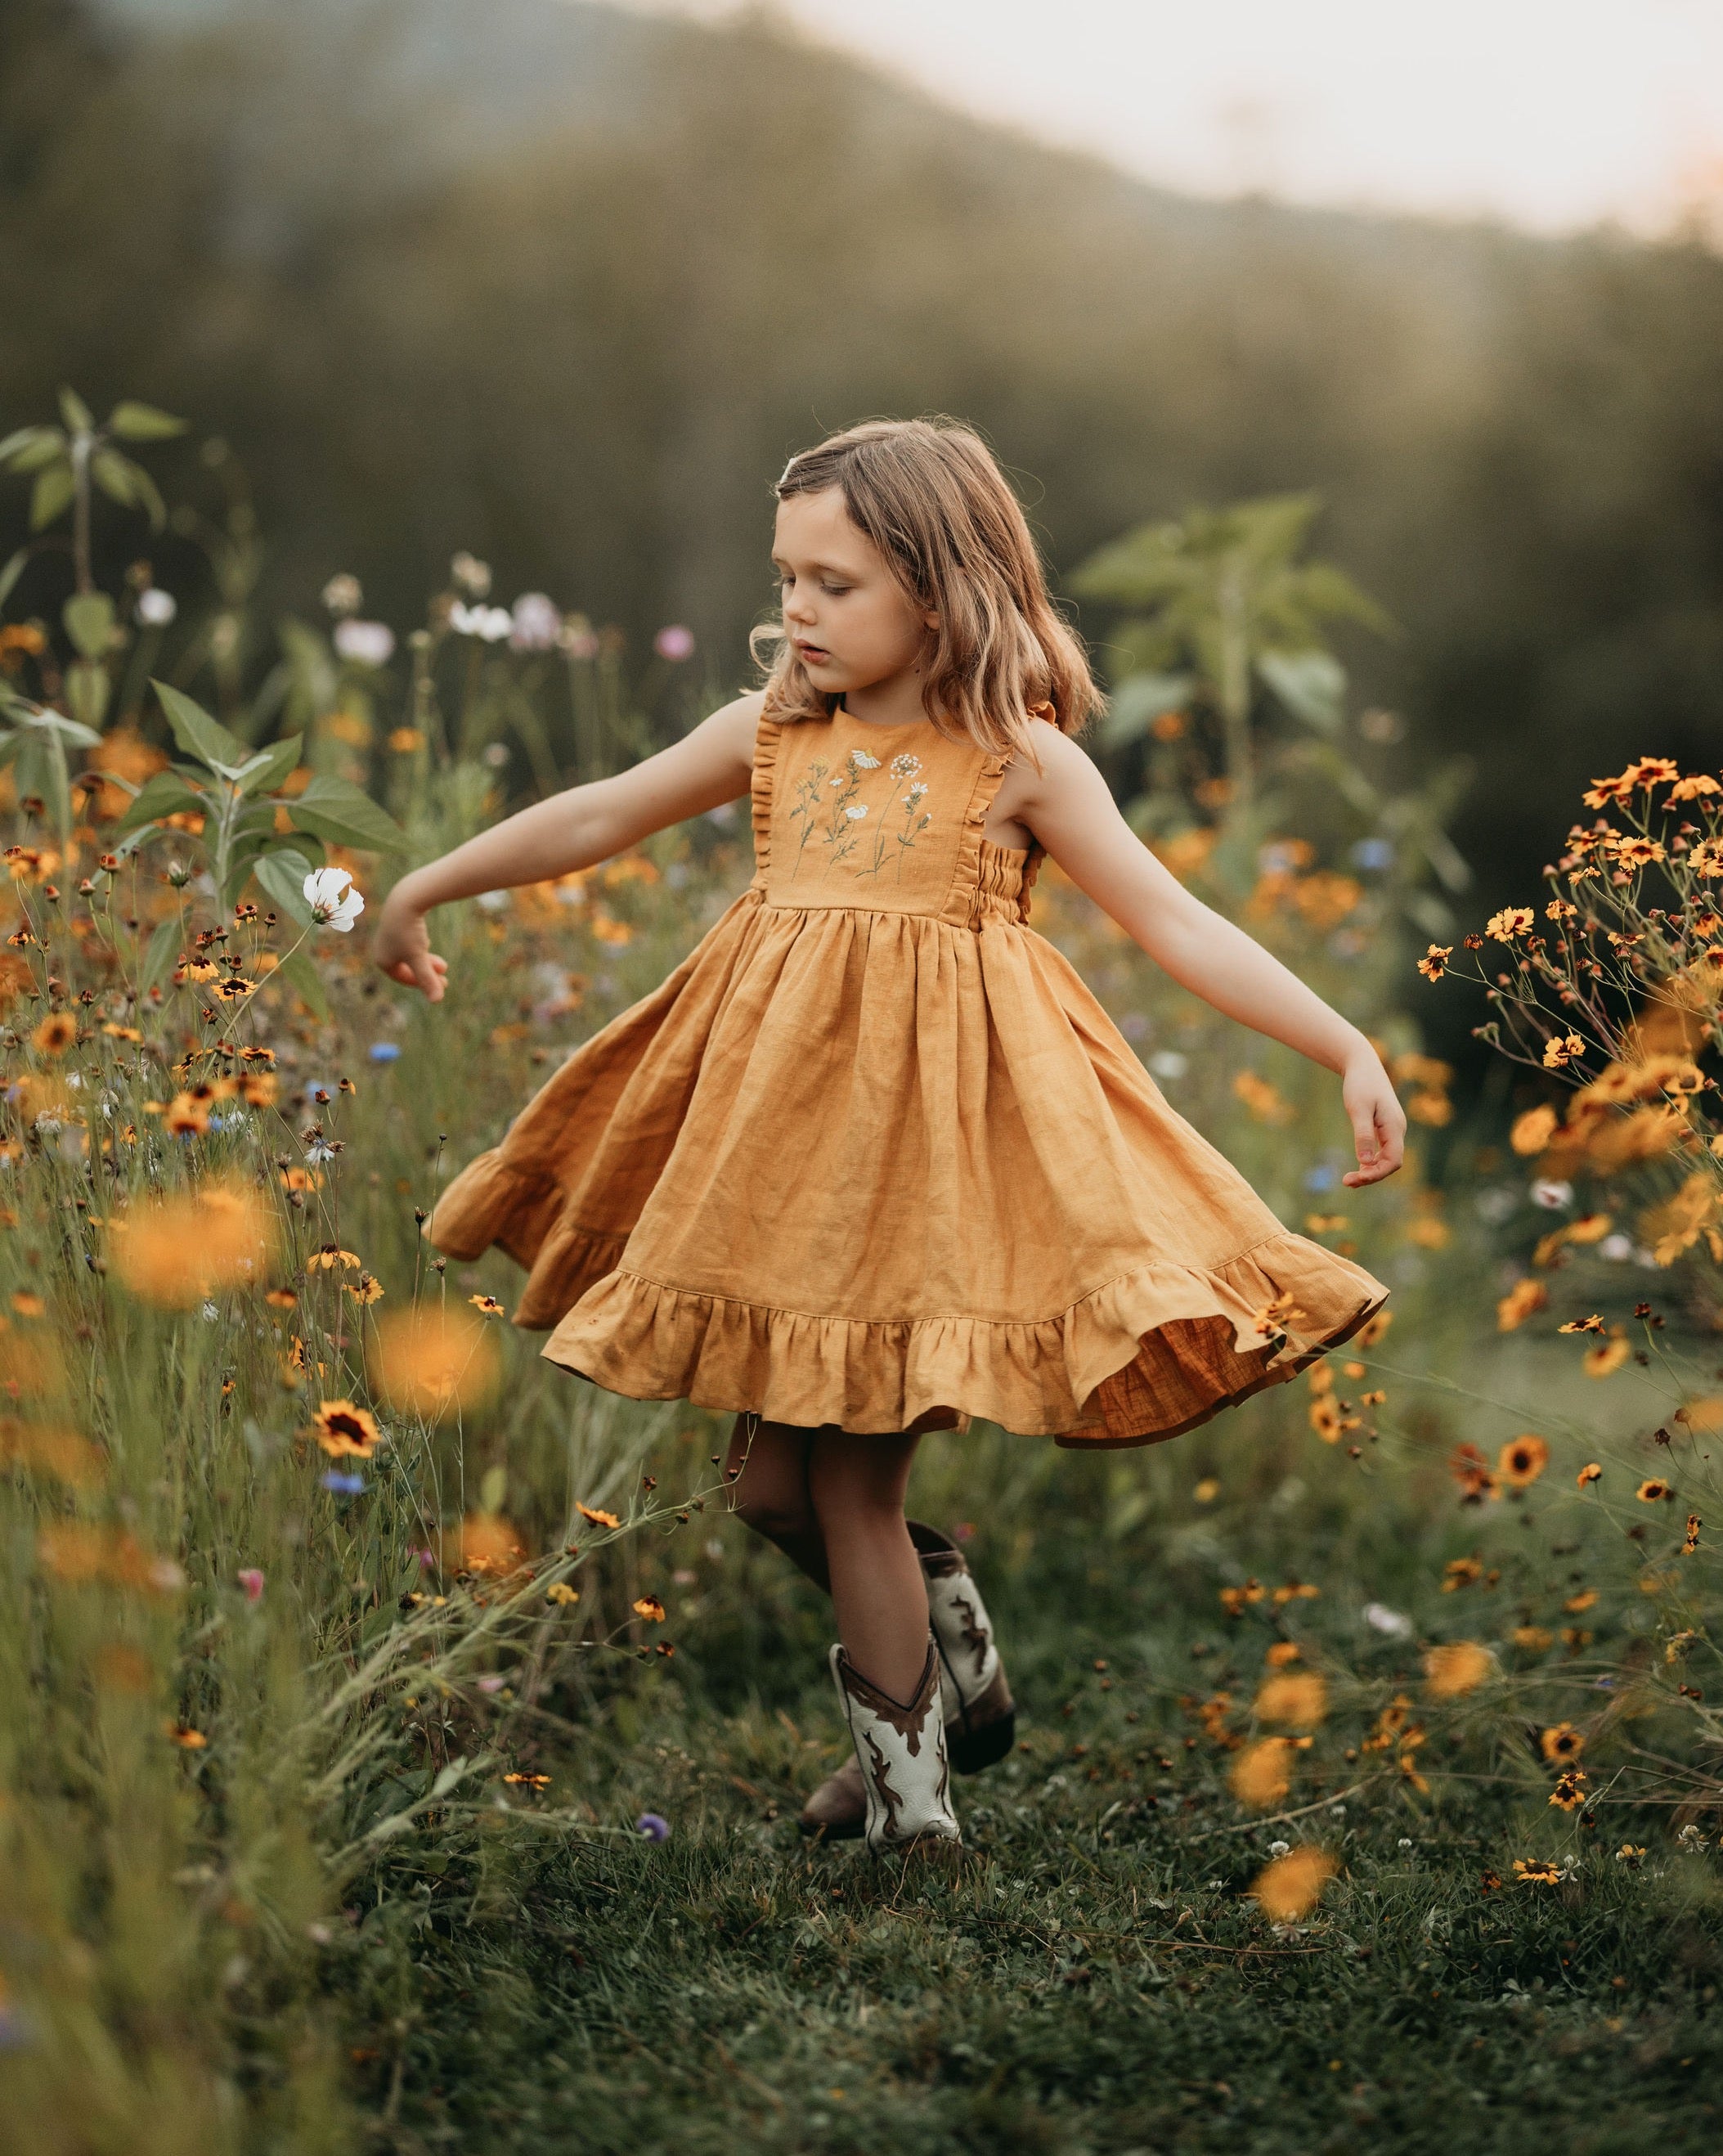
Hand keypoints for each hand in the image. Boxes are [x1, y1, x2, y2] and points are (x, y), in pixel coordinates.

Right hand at [372, 888, 448, 1001]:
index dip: (422, 983)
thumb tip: (437, 1000)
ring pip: (409, 954)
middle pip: (407, 967)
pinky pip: (407, 940)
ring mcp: (387, 935)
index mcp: (382, 960)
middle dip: (427, 972)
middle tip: (445, 975)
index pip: (403, 978)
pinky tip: (426, 941)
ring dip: (425, 960)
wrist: (406, 898)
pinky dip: (419, 945)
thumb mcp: (420, 958)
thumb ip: (427, 979)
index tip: (442, 983)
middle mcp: (381, 948)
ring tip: (441, 963)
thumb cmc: (410, 931)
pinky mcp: (395, 922)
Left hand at [1340, 1051, 1404, 1187]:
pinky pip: (1381, 1150)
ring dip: (1370, 1171)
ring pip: (1386, 1158)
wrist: (1363, 1064)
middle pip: (1390, 1163)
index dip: (1377, 1173)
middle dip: (1371, 1176)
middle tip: (1346, 1182)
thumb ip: (1363, 1135)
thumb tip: (1365, 1162)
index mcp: (1395, 1127)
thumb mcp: (1358, 1109)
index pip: (1393, 1161)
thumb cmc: (1360, 1084)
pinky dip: (1370, 1161)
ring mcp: (1392, 1129)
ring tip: (1349, 1180)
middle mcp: (1397, 1130)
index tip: (1356, 1177)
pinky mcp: (1384, 1127)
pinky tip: (1358, 1166)